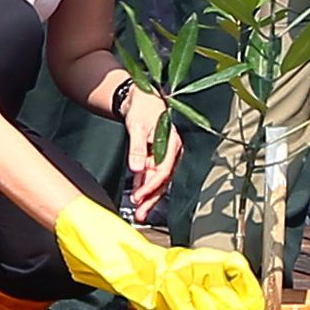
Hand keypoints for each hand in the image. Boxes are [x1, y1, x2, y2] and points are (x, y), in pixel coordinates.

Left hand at [113, 81, 177, 210]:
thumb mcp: (137, 126)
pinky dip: (144, 185)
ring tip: (140, 211)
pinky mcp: (157, 156)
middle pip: (163, 180)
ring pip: (158, 180)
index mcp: (172, 143)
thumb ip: (138, 148)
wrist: (141, 97)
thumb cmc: (143, 107)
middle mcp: (172, 151)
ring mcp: (165, 155)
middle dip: (151, 198)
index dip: (151, 186)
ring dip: (149, 196)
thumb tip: (138, 169)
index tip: (139, 197)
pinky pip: (152, 174)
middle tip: (141, 213)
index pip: (163, 171)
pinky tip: (138, 196)